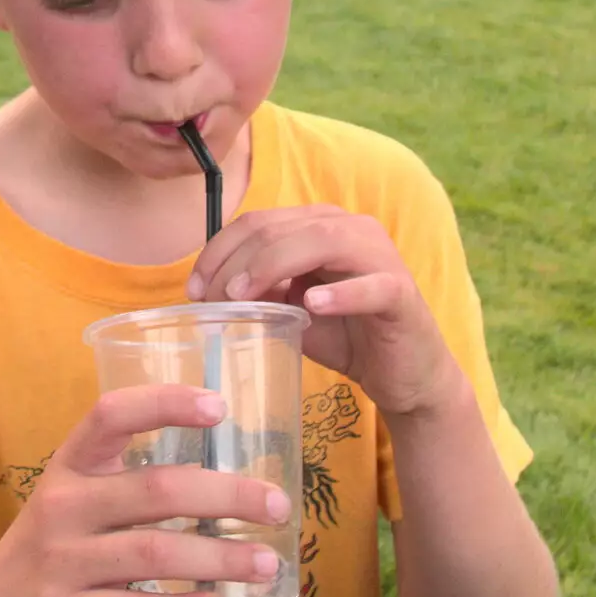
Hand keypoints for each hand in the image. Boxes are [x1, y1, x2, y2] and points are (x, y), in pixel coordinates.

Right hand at [0, 384, 292, 596]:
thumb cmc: (56, 540)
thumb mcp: (77, 492)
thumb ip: (133, 477)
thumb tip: (229, 474)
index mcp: (71, 464)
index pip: (111, 414)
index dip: (164, 403)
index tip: (218, 406)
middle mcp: (64, 505)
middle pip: (156, 489)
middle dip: (226, 495)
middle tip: (276, 506)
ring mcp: (63, 561)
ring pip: (155, 552)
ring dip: (219, 558)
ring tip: (265, 564)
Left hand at [187, 206, 461, 418]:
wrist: (404, 374)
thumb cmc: (346, 334)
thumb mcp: (292, 309)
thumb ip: (260, 290)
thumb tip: (211, 288)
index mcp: (319, 225)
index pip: (258, 222)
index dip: (218, 250)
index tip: (192, 289)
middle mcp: (349, 228)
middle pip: (279, 228)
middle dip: (235, 263)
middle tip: (210, 302)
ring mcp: (378, 256)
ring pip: (320, 241)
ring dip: (273, 266)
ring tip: (242, 296)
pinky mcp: (400, 293)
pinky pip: (371, 285)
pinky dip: (341, 293)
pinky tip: (314, 305)